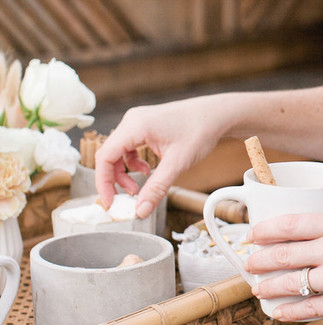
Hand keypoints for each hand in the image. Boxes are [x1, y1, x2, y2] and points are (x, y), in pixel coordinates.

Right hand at [94, 95, 226, 215]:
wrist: (216, 114)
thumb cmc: (199, 130)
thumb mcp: (177, 164)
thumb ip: (156, 188)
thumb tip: (140, 210)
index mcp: (135, 126)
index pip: (105, 157)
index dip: (103, 182)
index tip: (110, 202)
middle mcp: (132, 120)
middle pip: (109, 154)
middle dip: (115, 179)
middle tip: (127, 199)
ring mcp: (138, 120)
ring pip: (119, 151)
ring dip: (125, 172)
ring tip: (138, 188)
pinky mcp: (145, 124)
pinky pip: (129, 146)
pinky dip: (133, 162)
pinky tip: (147, 171)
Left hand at [244, 211, 322, 324]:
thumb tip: (309, 224)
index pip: (292, 223)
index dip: (265, 230)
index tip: (251, 235)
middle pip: (285, 254)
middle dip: (259, 260)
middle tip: (248, 264)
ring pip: (292, 282)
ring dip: (269, 287)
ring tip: (257, 289)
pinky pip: (308, 308)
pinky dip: (289, 311)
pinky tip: (277, 312)